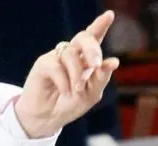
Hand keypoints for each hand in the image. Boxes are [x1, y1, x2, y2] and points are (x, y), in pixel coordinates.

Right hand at [14, 11, 120, 138]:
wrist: (49, 118)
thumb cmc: (71, 104)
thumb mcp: (92, 93)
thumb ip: (101, 78)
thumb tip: (113, 62)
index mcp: (86, 58)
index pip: (94, 37)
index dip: (100, 25)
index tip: (109, 14)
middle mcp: (72, 54)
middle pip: (83, 38)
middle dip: (92, 49)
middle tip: (96, 64)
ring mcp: (57, 57)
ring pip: (71, 55)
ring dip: (77, 75)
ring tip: (76, 91)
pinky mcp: (43, 64)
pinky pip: (56, 67)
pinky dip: (64, 82)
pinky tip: (65, 92)